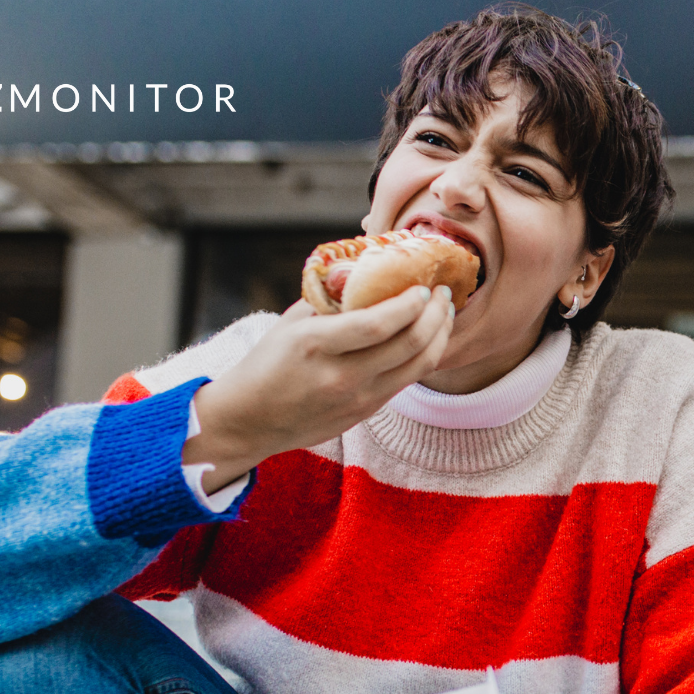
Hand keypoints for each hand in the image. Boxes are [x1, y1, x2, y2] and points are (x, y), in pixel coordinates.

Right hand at [183, 285, 454, 491]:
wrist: (250, 420)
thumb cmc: (268, 363)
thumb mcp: (292, 323)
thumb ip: (332, 301)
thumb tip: (369, 274)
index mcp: (316, 346)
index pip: (379, 324)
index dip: (410, 304)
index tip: (423, 287)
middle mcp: (341, 376)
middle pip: (409, 345)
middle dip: (436, 315)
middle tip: (443, 293)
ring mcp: (357, 399)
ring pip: (418, 367)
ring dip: (439, 336)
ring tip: (443, 313)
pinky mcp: (366, 413)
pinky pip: (406, 381)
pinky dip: (424, 356)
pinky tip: (427, 338)